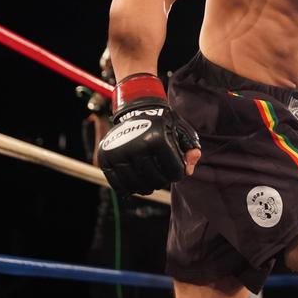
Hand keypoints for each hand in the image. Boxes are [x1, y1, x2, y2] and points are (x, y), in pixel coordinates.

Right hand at [97, 73, 200, 195]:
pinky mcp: (105, 158)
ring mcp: (118, 152)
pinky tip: (137, 184)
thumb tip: (189, 171)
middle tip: (164, 176)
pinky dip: (129, 189)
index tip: (177, 170)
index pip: (173, 171)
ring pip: (137, 185)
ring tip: (152, 182)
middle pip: (155, 180)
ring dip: (147, 188)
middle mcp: (136, 145)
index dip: (178, 174)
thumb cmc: (164, 123)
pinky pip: (117, 184)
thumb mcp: (182, 130)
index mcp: (158, 138)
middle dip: (164, 181)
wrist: (138, 109)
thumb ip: (191, 149)